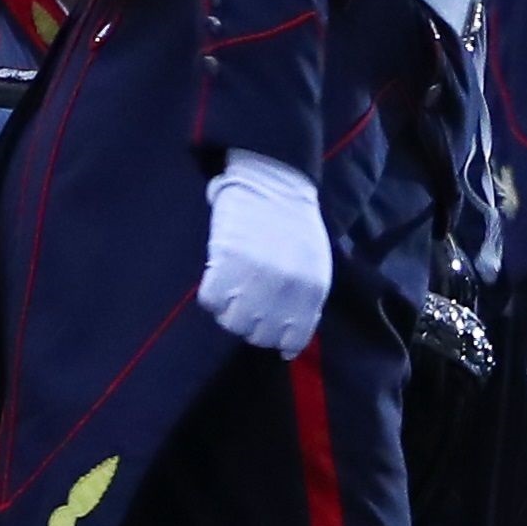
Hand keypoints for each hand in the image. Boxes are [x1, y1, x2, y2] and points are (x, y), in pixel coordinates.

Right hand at [198, 152, 330, 357]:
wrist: (273, 183)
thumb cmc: (296, 226)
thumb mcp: (315, 267)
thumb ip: (305, 302)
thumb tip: (288, 342)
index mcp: (311, 290)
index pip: (292, 339)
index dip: (277, 340)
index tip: (266, 329)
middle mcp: (284, 287)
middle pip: (259, 334)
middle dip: (251, 327)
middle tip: (245, 309)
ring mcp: (254, 275)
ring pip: (232, 322)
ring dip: (229, 314)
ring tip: (229, 296)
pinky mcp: (225, 260)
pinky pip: (210, 300)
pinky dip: (211, 298)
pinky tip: (216, 283)